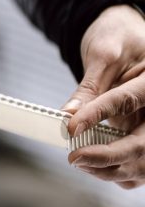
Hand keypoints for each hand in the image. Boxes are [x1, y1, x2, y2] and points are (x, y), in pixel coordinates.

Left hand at [63, 5, 144, 188]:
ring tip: (79, 161)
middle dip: (107, 156)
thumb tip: (69, 114)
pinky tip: (94, 165)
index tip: (72, 129)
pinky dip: (117, 171)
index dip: (97, 116)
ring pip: (143, 161)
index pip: (126, 101)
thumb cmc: (118, 38)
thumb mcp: (102, 54)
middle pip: (142, 143)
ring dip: (110, 168)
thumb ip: (89, 85)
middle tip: (74, 158)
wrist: (127, 36)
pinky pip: (140, 164)